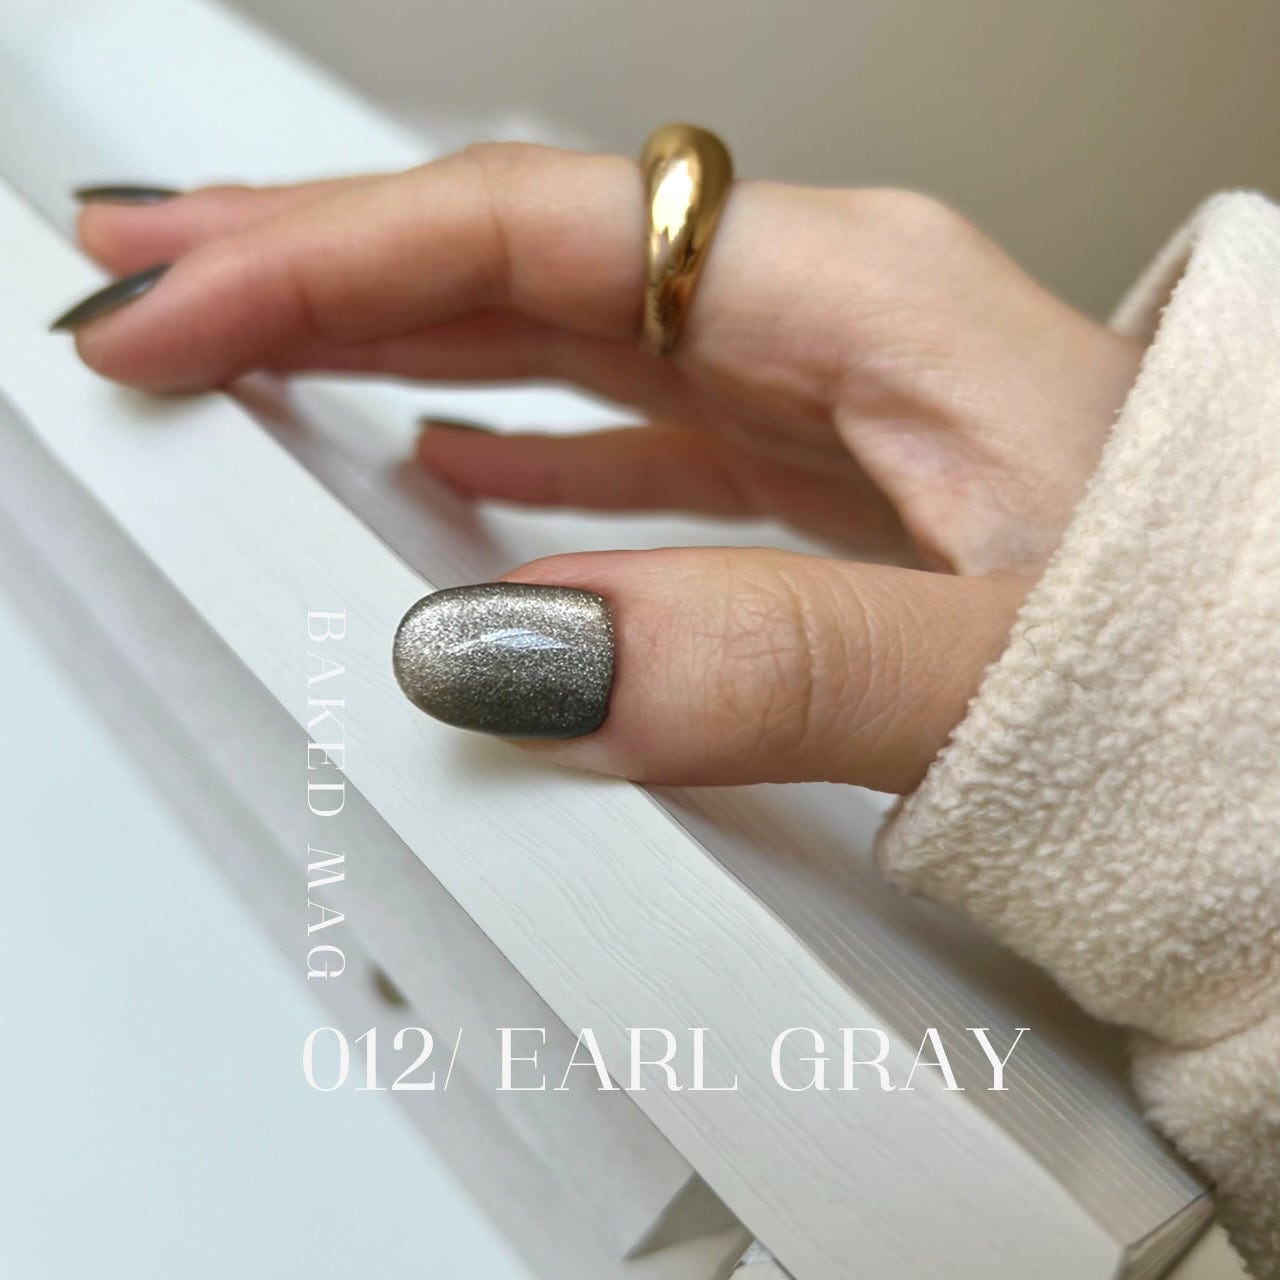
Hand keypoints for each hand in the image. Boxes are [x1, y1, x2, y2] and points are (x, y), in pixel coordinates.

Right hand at [67, 143, 1142, 791]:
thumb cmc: (1208, 652)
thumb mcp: (995, 656)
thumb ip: (764, 656)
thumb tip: (516, 656)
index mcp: (854, 302)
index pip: (532, 238)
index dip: (330, 261)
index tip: (173, 302)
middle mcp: (815, 326)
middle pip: (512, 253)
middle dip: (312, 258)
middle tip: (147, 271)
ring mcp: (804, 404)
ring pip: (550, 338)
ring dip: (386, 338)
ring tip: (247, 346)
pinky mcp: (803, 486)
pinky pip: (617, 434)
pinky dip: (509, 442)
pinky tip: (442, 459)